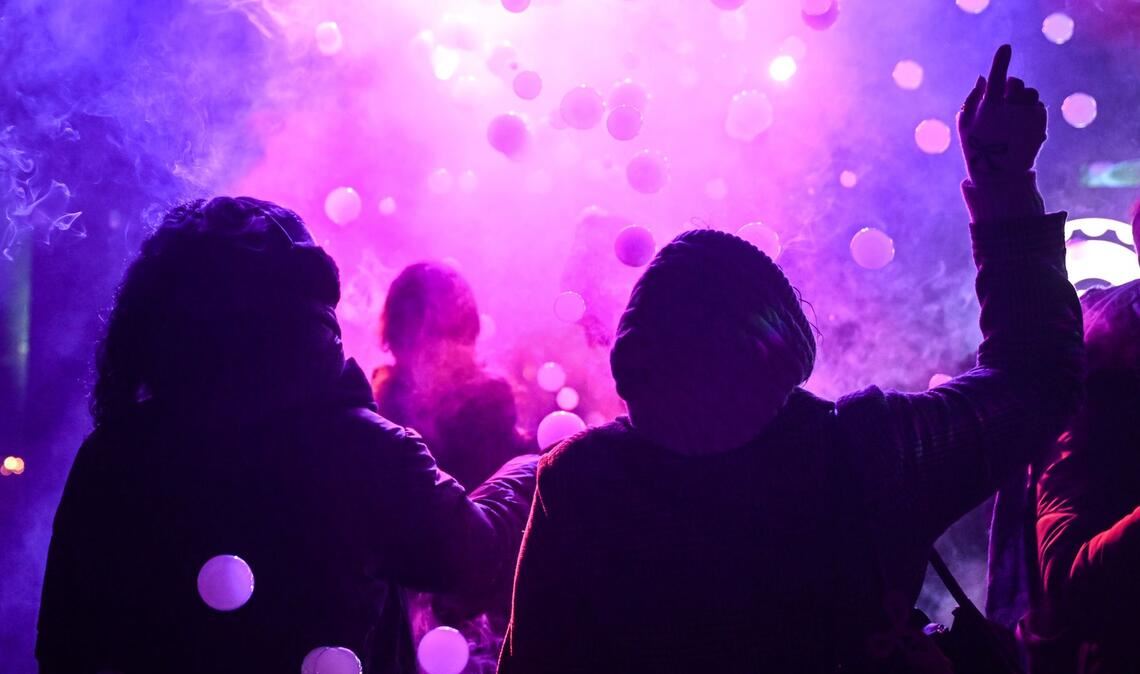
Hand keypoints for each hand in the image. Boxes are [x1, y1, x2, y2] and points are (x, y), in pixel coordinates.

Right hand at [957, 45, 1046, 183]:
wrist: (1000, 174)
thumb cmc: (976, 147)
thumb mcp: (964, 124)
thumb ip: (971, 99)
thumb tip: (985, 77)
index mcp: (990, 107)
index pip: (997, 76)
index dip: (1001, 60)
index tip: (1006, 47)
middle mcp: (1011, 109)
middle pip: (1016, 83)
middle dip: (1011, 85)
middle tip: (1005, 94)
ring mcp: (1028, 116)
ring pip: (1030, 93)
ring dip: (1022, 97)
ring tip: (1013, 112)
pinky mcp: (1041, 123)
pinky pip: (1038, 106)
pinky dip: (1030, 110)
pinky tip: (1020, 124)